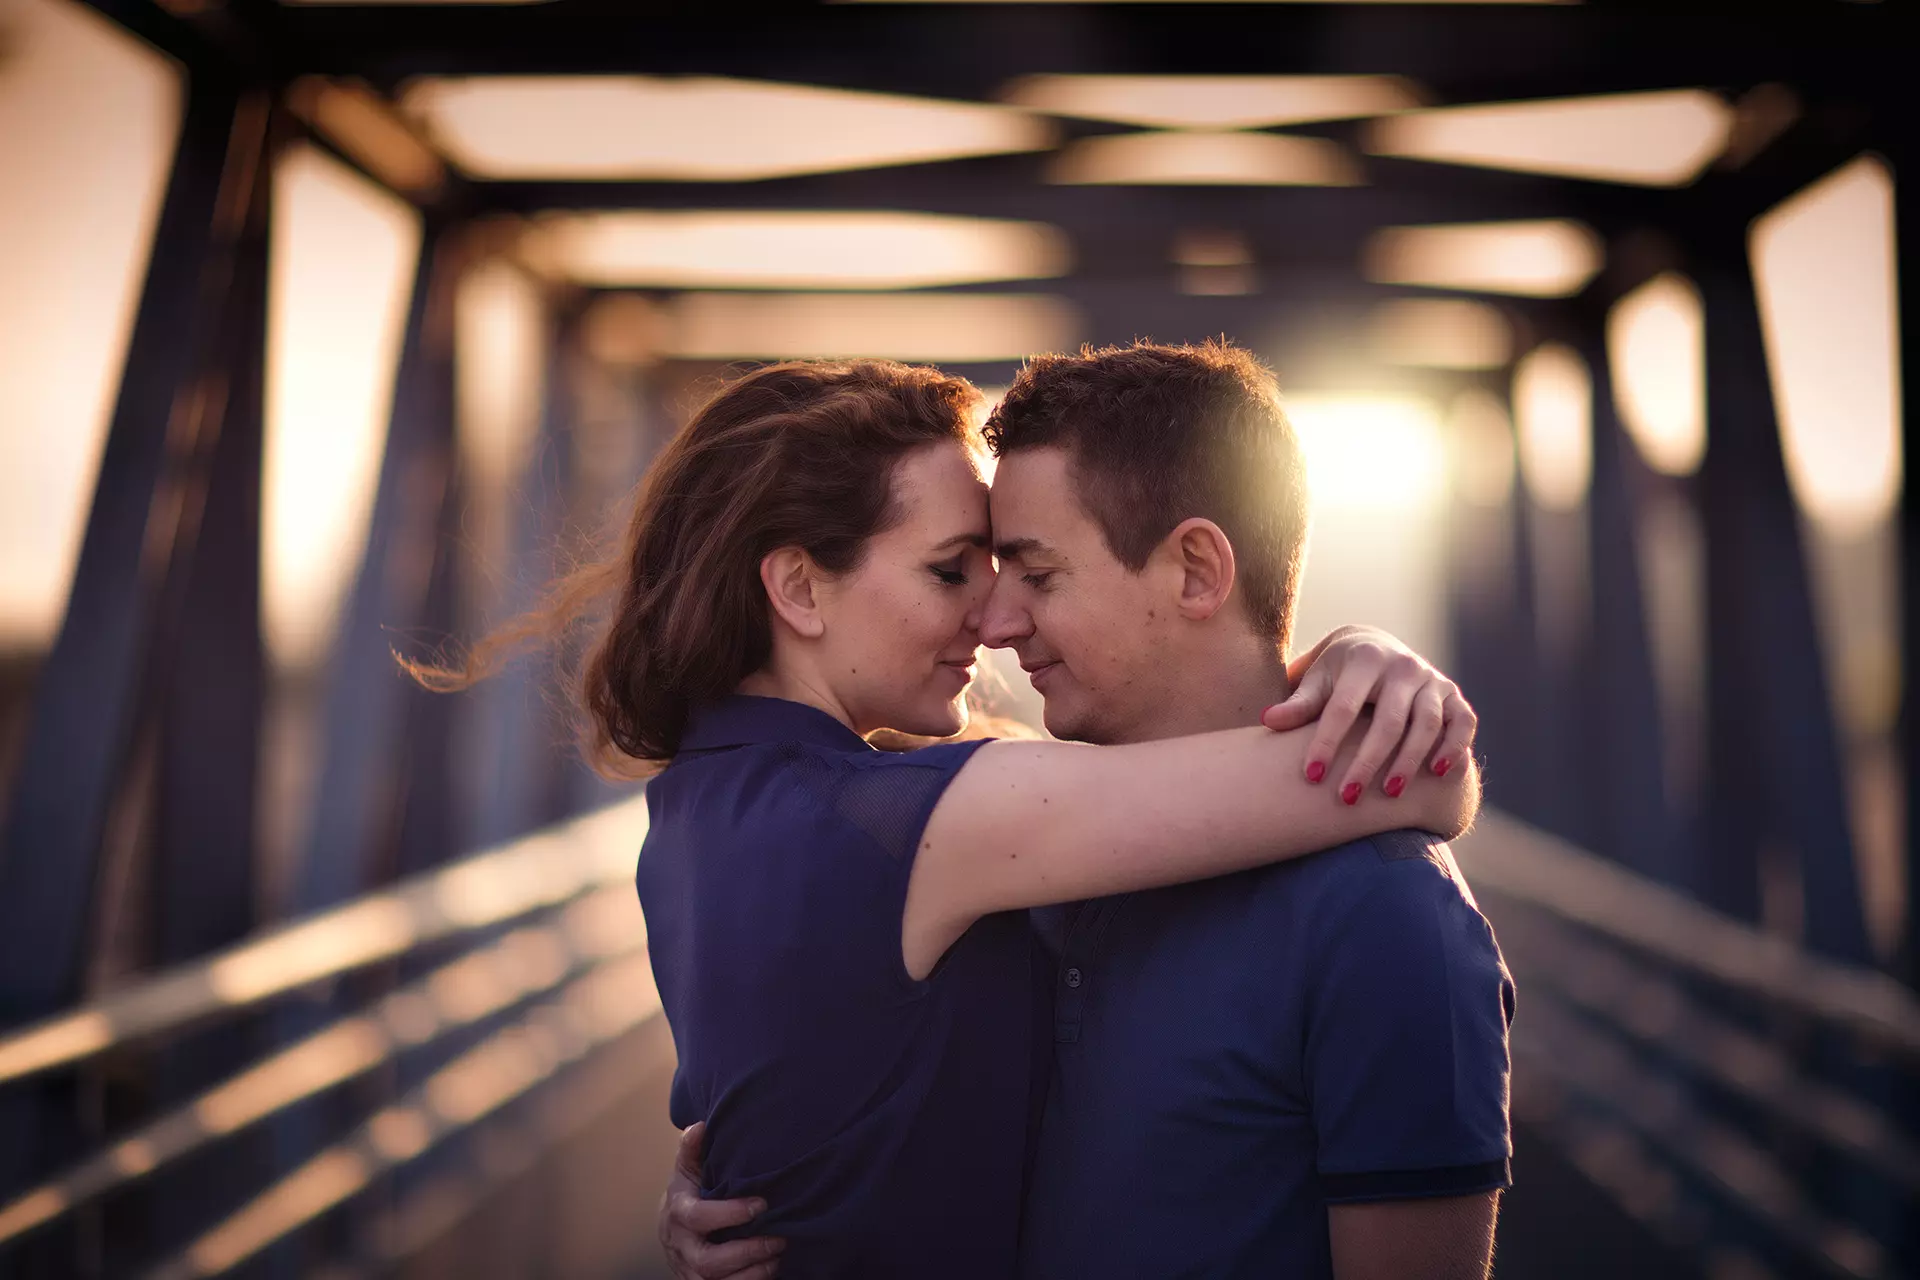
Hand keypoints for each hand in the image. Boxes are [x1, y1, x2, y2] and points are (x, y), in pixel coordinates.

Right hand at [659, 1122, 785, 1278]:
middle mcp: (682, 1247)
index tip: (761, 1204)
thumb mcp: (687, 1169)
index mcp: (678, 1213)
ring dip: (752, 1274)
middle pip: (709, 1261)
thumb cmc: (688, 1193)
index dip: (729, 1213)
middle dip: (746, 1252)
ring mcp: (690, 1271)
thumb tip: (699, 1126)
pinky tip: (770, 1271)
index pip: (698, 1217)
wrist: (671, 1229)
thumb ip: (692, 1149)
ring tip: (777, 1257)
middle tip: (778, 1240)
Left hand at [1262, 627, 1475, 799]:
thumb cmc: (1337, 674)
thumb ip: (1298, 704)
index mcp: (1363, 660)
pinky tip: (1440, 774)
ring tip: (1388, 794)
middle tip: (1347, 797)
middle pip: (1388, 720)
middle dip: (1368, 761)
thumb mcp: (1317, 681)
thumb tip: (1269, 721)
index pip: (1344, 707)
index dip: (1327, 743)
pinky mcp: (1453, 696)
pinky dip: (1455, 746)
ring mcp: (1432, 680)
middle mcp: (1402, 667)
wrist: (1375, 648)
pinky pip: (1463, 722)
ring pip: (1426, 724)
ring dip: (1409, 761)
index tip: (1311, 777)